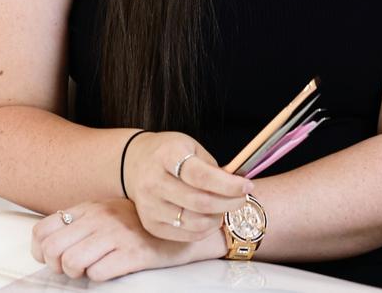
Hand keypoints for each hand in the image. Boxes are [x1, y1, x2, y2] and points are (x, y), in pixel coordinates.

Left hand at [31, 197, 217, 280]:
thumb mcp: (106, 213)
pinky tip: (108, 269)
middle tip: (72, 268)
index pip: (43, 230)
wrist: (180, 223)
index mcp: (90, 208)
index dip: (40, 251)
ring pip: (71, 262)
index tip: (51, 259)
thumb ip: (80, 223)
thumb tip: (48, 246)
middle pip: (52, 250)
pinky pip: (98, 272)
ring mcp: (116, 235)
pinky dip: (98, 276)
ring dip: (75, 273)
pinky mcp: (132, 253)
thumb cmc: (139, 223)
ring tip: (89, 270)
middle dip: (57, 266)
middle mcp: (99, 219)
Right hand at [123, 130, 253, 241]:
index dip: (227, 184)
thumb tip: (237, 186)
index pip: (200, 176)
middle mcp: (154, 182)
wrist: (134, 162)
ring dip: (218, 218)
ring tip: (225, 208)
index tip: (247, 186)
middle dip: (228, 203)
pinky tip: (211, 218)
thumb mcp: (190, 147)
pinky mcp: (150, 224)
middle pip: (199, 202)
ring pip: (194, 222)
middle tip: (242, 199)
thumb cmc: (168, 152)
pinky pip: (185, 235)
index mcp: (166, 156)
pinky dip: (205, 229)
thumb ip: (212, 167)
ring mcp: (150, 206)